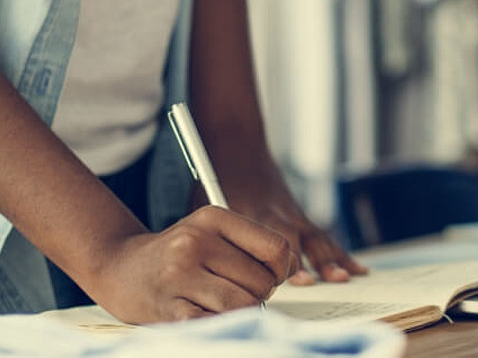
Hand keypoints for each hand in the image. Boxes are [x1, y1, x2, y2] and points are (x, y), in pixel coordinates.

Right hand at [87, 206, 292, 323]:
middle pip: (262, 282)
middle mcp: (195, 241)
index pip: (276, 248)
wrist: (120, 267)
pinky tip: (205, 312)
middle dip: (258, 293)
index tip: (268, 275)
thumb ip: (255, 245)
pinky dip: (218, 322)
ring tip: (221, 302)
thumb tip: (294, 268)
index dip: (282, 269)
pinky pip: (214, 322)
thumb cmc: (180, 253)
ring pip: (244, 305)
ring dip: (240, 311)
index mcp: (213, 217)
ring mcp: (180, 274)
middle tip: (235, 290)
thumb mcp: (214, 233)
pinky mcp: (169, 307)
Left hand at [214, 175, 367, 284]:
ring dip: (329, 258)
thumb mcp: (205, 207)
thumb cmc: (218, 182)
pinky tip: (356, 270)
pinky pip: (323, 238)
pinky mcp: (300, 218)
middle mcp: (276, 214)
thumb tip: (212, 275)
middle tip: (317, 281)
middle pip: (295, 238)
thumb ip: (214, 239)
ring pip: (315, 238)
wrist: (239, 151)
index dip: (281, 259)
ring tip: (342, 277)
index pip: (269, 237)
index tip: (291, 277)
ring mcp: (292, 215)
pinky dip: (341, 255)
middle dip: (305, 261)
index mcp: (250, 212)